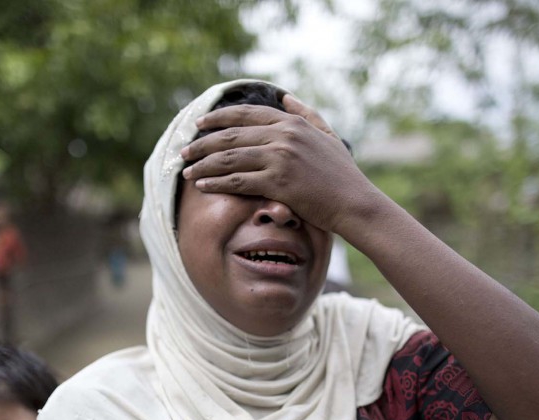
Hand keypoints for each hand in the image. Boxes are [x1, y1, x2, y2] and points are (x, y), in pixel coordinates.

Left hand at [180, 95, 376, 232]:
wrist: (354, 203)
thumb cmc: (341, 175)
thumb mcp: (327, 135)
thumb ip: (306, 113)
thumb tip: (285, 97)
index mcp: (292, 123)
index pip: (245, 114)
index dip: (218, 119)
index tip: (199, 125)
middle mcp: (283, 136)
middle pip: (231, 136)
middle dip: (202, 144)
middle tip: (184, 152)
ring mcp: (280, 158)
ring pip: (229, 158)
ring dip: (204, 164)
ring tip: (187, 172)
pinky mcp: (277, 182)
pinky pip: (237, 181)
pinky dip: (216, 182)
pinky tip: (202, 185)